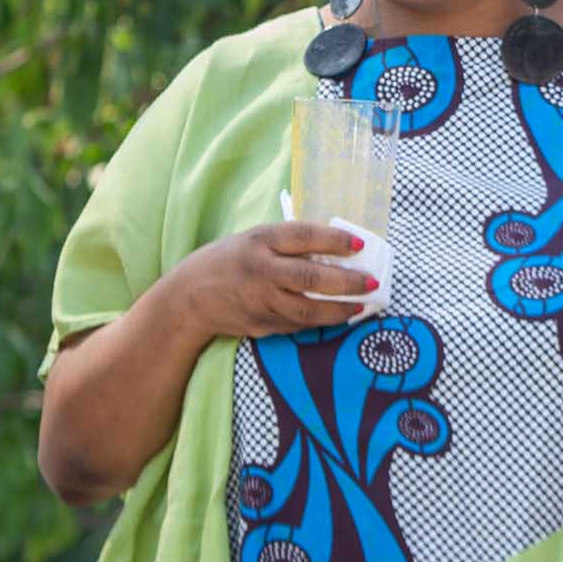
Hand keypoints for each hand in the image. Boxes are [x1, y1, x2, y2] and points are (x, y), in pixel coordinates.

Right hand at [169, 222, 377, 340]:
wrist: (190, 297)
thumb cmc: (229, 261)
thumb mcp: (254, 239)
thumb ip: (289, 244)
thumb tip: (336, 250)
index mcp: (260, 241)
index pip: (304, 236)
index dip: (335, 239)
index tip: (359, 244)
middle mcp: (261, 270)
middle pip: (311, 276)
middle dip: (347, 281)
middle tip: (372, 283)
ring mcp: (261, 301)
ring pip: (309, 308)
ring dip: (340, 309)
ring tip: (361, 306)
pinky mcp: (262, 325)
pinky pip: (298, 323)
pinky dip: (321, 321)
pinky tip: (338, 317)